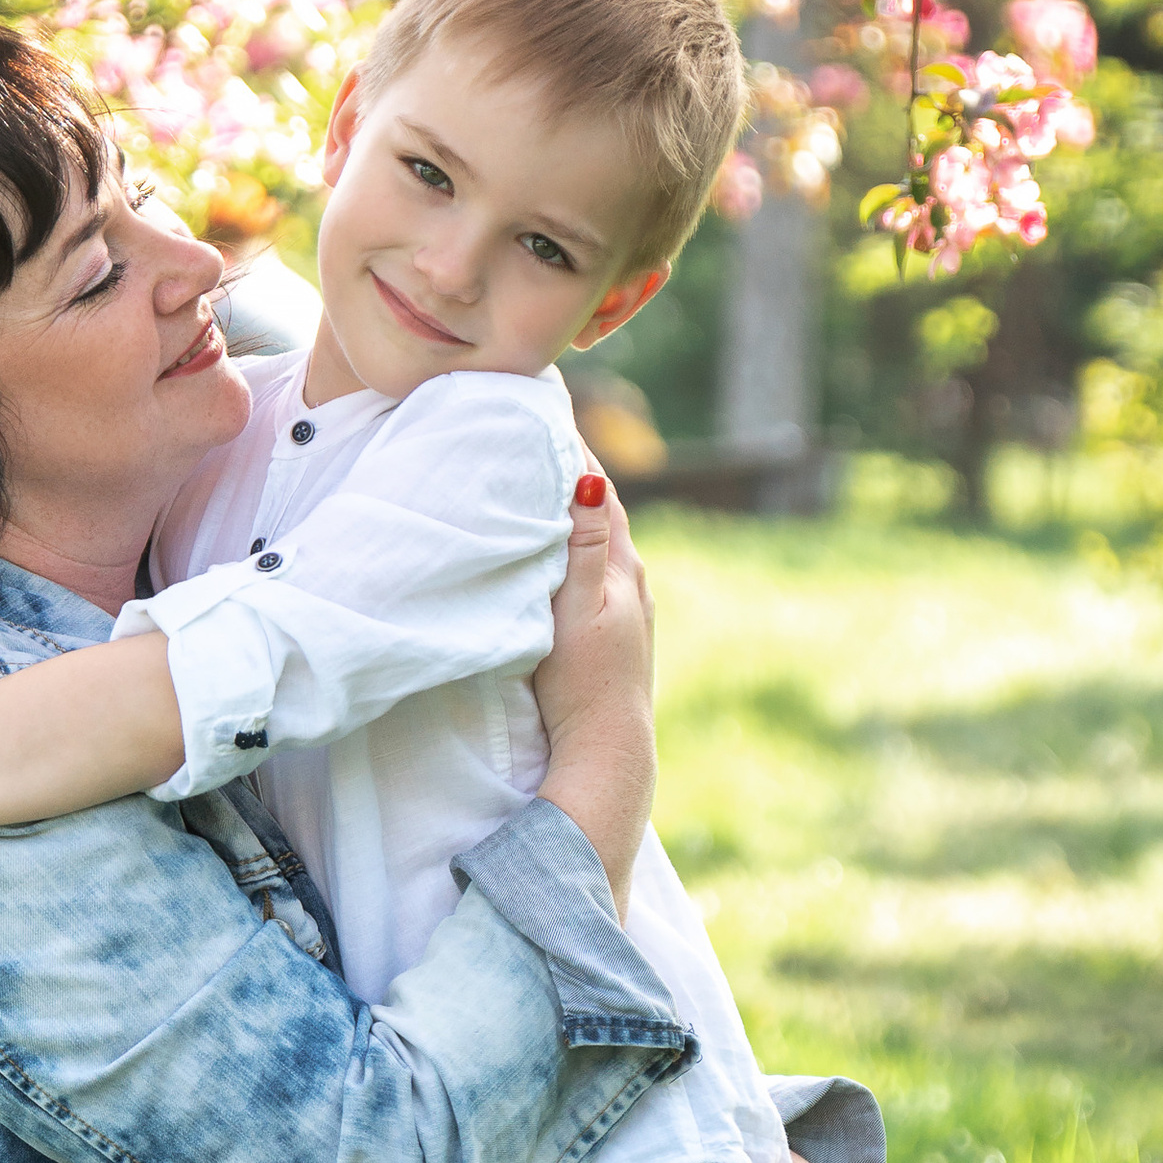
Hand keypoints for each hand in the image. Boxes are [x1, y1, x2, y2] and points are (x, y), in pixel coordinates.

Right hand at [533, 475, 655, 904]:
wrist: (604, 751)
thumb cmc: (584, 682)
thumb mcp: (578, 607)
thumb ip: (585, 546)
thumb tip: (591, 478)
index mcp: (623, 568)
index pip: (599, 488)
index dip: (571, 448)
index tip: (541, 411)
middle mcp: (632, 583)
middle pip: (601, 510)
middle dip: (570, 471)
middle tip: (530, 433)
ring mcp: (625, 610)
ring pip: (597, 542)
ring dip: (571, 511)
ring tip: (536, 480)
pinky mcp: (611, 635)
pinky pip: (592, 572)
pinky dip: (573, 548)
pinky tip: (554, 551)